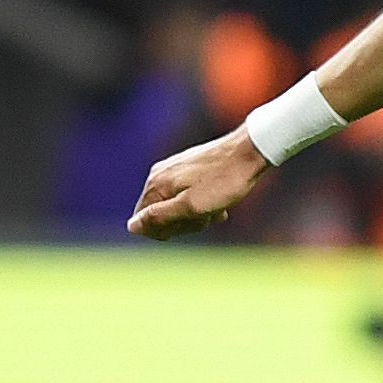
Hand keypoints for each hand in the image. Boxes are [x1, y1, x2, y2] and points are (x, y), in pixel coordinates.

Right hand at [127, 132, 272, 238]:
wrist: (251, 151)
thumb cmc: (224, 182)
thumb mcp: (191, 207)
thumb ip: (159, 217)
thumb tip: (132, 227)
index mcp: (156, 184)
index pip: (144, 222)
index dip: (168, 231)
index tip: (193, 224)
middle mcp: (159, 174)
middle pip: (161, 213)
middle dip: (185, 222)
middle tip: (209, 216)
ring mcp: (174, 168)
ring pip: (178, 205)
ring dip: (198, 213)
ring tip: (218, 209)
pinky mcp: (189, 166)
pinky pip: (189, 194)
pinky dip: (204, 202)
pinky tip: (221, 201)